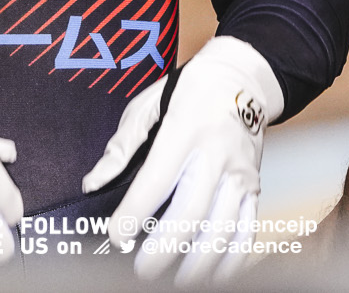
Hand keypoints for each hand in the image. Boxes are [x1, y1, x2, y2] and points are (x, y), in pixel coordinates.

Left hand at [81, 36, 283, 284]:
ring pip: (222, 226)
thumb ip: (121, 146)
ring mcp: (239, 173)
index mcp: (183, 131)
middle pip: (191, 211)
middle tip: (143, 270)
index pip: (156, 180)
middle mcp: (215, 155)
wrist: (243, 77)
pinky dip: (233, 256)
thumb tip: (94, 183)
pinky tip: (216, 275)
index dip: (133, 213)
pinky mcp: (255, 185)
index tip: (115, 235)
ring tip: (177, 280)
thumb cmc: (190, 91)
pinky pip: (247, 227)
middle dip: (165, 247)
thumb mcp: (148, 104)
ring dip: (199, 260)